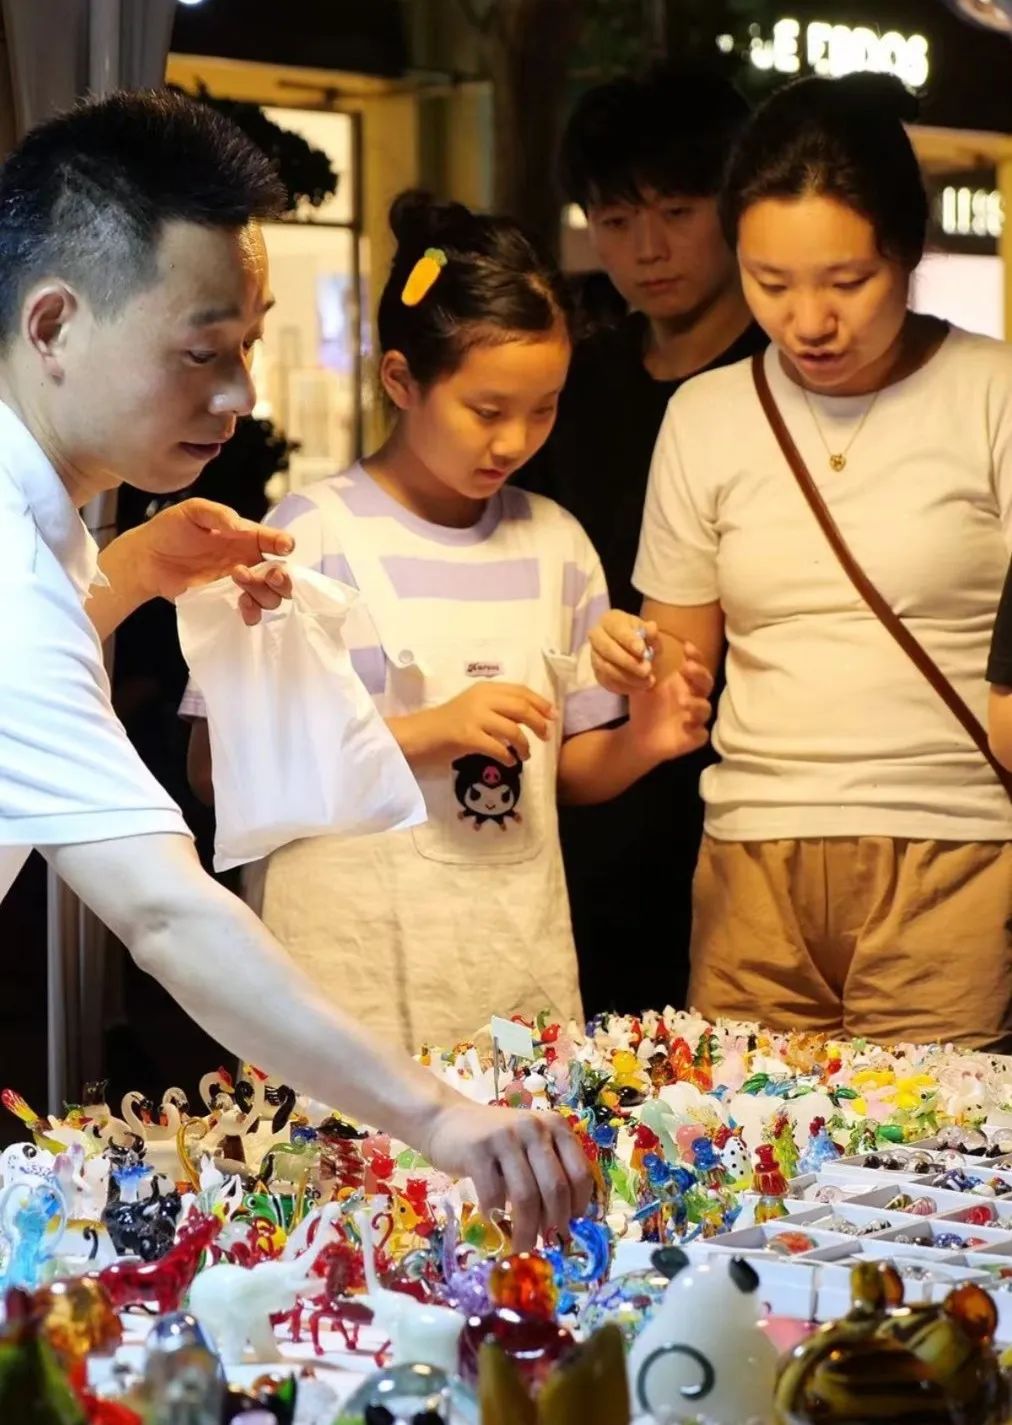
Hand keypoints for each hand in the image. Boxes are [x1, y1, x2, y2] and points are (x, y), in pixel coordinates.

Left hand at [132, 499, 294, 624]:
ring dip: (263, 591)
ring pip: (271, 597)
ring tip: (238, 578)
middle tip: (268, 574)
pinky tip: (241, 603)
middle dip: (282, 577)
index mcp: (247, 537)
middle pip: (281, 576)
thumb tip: (239, 527)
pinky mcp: (226, 602)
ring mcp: (239, 585)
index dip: (285, 545)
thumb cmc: (169, 530)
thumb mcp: (193, 511)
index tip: (283, 548)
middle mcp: (249, 561)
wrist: (146, 558)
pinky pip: (251, 614)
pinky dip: (253, 612)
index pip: (277, 542)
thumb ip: (218, 514)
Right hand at [419, 1101, 591, 1249]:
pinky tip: (494, 1222)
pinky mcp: (478, 1149)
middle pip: (555, 1188)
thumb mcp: (530, 1149)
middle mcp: (534, 1127)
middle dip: (554, 1224)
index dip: (578, 1207)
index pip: (580, 1173)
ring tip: (522, 1247)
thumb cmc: (497, 1144)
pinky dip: (496, 1216)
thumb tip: (564, 1226)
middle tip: (548, 1245)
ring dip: (526, 1230)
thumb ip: (549, 1174)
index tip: (569, 1228)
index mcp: (556, 1126)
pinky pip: (494, 1194)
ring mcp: (505, 1136)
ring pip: (526, 1196)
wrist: (447, 1121)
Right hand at [426, 682, 555, 763]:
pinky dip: (508, 757)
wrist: (420, 734)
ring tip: (526, 755)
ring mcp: (474, 717)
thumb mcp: (476, 707)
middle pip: (521, 708)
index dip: (540, 703)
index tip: (553, 715)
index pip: (520, 691)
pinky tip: (510, 762)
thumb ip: (499, 707)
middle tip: (545, 736)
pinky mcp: (467, 736)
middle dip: (538, 723)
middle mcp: (481, 698)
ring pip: (512, 729)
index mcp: (485, 688)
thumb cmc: (449, 723)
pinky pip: (498, 748)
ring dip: (525, 744)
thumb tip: (532, 716)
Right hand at [590, 609, 657, 693]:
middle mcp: (597, 636)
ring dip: (628, 677)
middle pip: (607, 649)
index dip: (629, 640)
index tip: (642, 651)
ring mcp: (594, 656)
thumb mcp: (649, 632)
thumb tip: (651, 628)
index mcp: (610, 620)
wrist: (632, 651)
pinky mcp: (597, 673)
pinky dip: (624, 686)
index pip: (616, 628)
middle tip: (647, 670)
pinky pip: (607, 682)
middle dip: (628, 662)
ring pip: (606, 668)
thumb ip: (650, 632)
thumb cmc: (641, 638)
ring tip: (648, 682)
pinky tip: (639, 688)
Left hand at [628, 647, 713, 760]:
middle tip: (687, 668)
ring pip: (706, 709)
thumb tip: (650, 626)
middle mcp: (695, 697)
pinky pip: (701, 734)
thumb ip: (649, 654)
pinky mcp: (693, 738)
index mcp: (685, 682)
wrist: (638, 735)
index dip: (696, 656)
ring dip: (697, 704)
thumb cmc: (646, 704)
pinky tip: (687, 726)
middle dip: (699, 675)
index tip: (686, 647)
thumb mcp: (643, 678)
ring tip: (682, 701)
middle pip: (707, 683)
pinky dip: (697, 730)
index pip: (697, 665)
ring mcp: (696, 718)